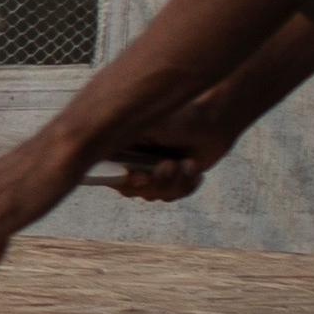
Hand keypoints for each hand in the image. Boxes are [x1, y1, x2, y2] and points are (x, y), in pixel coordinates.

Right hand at [102, 108, 239, 204]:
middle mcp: (130, 159)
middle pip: (129, 189)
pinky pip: (172, 196)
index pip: (105, 172)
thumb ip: (121, 135)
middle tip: (169, 165)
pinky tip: (192, 167)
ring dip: (174, 182)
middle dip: (155, 181)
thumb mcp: (148, 122)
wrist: (214, 122)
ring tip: (187, 163)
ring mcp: (150, 171)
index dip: (120, 180)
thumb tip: (99, 147)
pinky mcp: (170, 180)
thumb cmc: (180, 117)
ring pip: (153, 195)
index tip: (140, 176)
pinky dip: (186, 184)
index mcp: (119, 145)